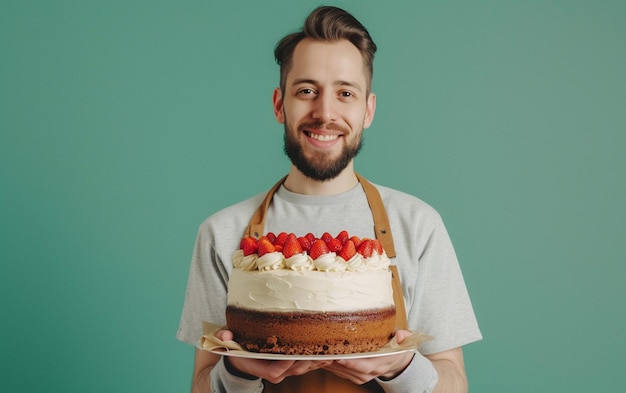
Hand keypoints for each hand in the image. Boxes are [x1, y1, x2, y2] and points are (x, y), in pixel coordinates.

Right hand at [215, 330, 331, 383]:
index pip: (279, 368)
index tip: (302, 350)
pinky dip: (316, 360)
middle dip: (310, 360)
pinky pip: (305, 366)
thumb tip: (224, 335)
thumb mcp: (228, 344)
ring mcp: (284, 372)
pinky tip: (327, 352)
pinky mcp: (290, 368)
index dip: (290, 361)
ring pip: (303, 369)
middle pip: (295, 368)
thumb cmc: (236, 351)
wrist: (240, 364)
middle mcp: (275, 373)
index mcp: (262, 368)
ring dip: (316, 361)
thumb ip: (225, 339)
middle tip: (323, 349)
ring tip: (330, 350)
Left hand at [322, 330, 415, 383]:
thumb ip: (404, 337)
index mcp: (378, 364)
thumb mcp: (404, 342)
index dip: (349, 361)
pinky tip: (318, 354)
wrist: (396, 364)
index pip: (362, 365)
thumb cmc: (396, 349)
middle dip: (330, 360)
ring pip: (338, 369)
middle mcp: (366, 373)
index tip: (337, 354)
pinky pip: (336, 370)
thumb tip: (401, 334)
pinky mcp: (350, 375)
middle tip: (317, 349)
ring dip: (325, 361)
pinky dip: (326, 363)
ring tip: (313, 350)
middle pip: (345, 367)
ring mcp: (358, 376)